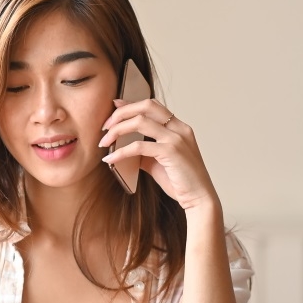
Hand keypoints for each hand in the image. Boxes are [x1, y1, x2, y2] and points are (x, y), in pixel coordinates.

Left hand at [98, 98, 218, 211]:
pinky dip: (121, 151)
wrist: (199, 198)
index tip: (114, 107)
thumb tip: (124, 148)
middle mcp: (179, 128)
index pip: (152, 106)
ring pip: (140, 122)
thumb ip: (144, 152)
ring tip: (104, 141)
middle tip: (105, 126)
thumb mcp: (159, 162)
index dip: (131, 104)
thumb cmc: (181, 182)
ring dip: (117, 130)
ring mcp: (176, 139)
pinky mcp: (171, 152)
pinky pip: (139, 146)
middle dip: (122, 112)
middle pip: (146, 106)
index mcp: (179, 127)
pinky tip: (110, 158)